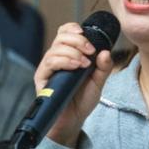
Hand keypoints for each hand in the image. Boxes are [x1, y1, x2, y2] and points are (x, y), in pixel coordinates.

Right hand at [37, 23, 113, 148]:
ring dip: (73, 52)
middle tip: (90, 51)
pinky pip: (49, 63)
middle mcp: (55, 58)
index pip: (65, 33)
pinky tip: (76, 66)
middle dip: (78, 40)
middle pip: (60, 37)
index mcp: (67, 54)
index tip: (85, 33)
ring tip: (85, 63)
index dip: (73, 28)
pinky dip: (64, 61)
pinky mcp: (42, 78)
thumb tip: (106, 51)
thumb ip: (103, 67)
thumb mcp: (98, 82)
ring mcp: (48, 68)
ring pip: (55, 49)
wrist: (73, 120)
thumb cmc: (82, 100)